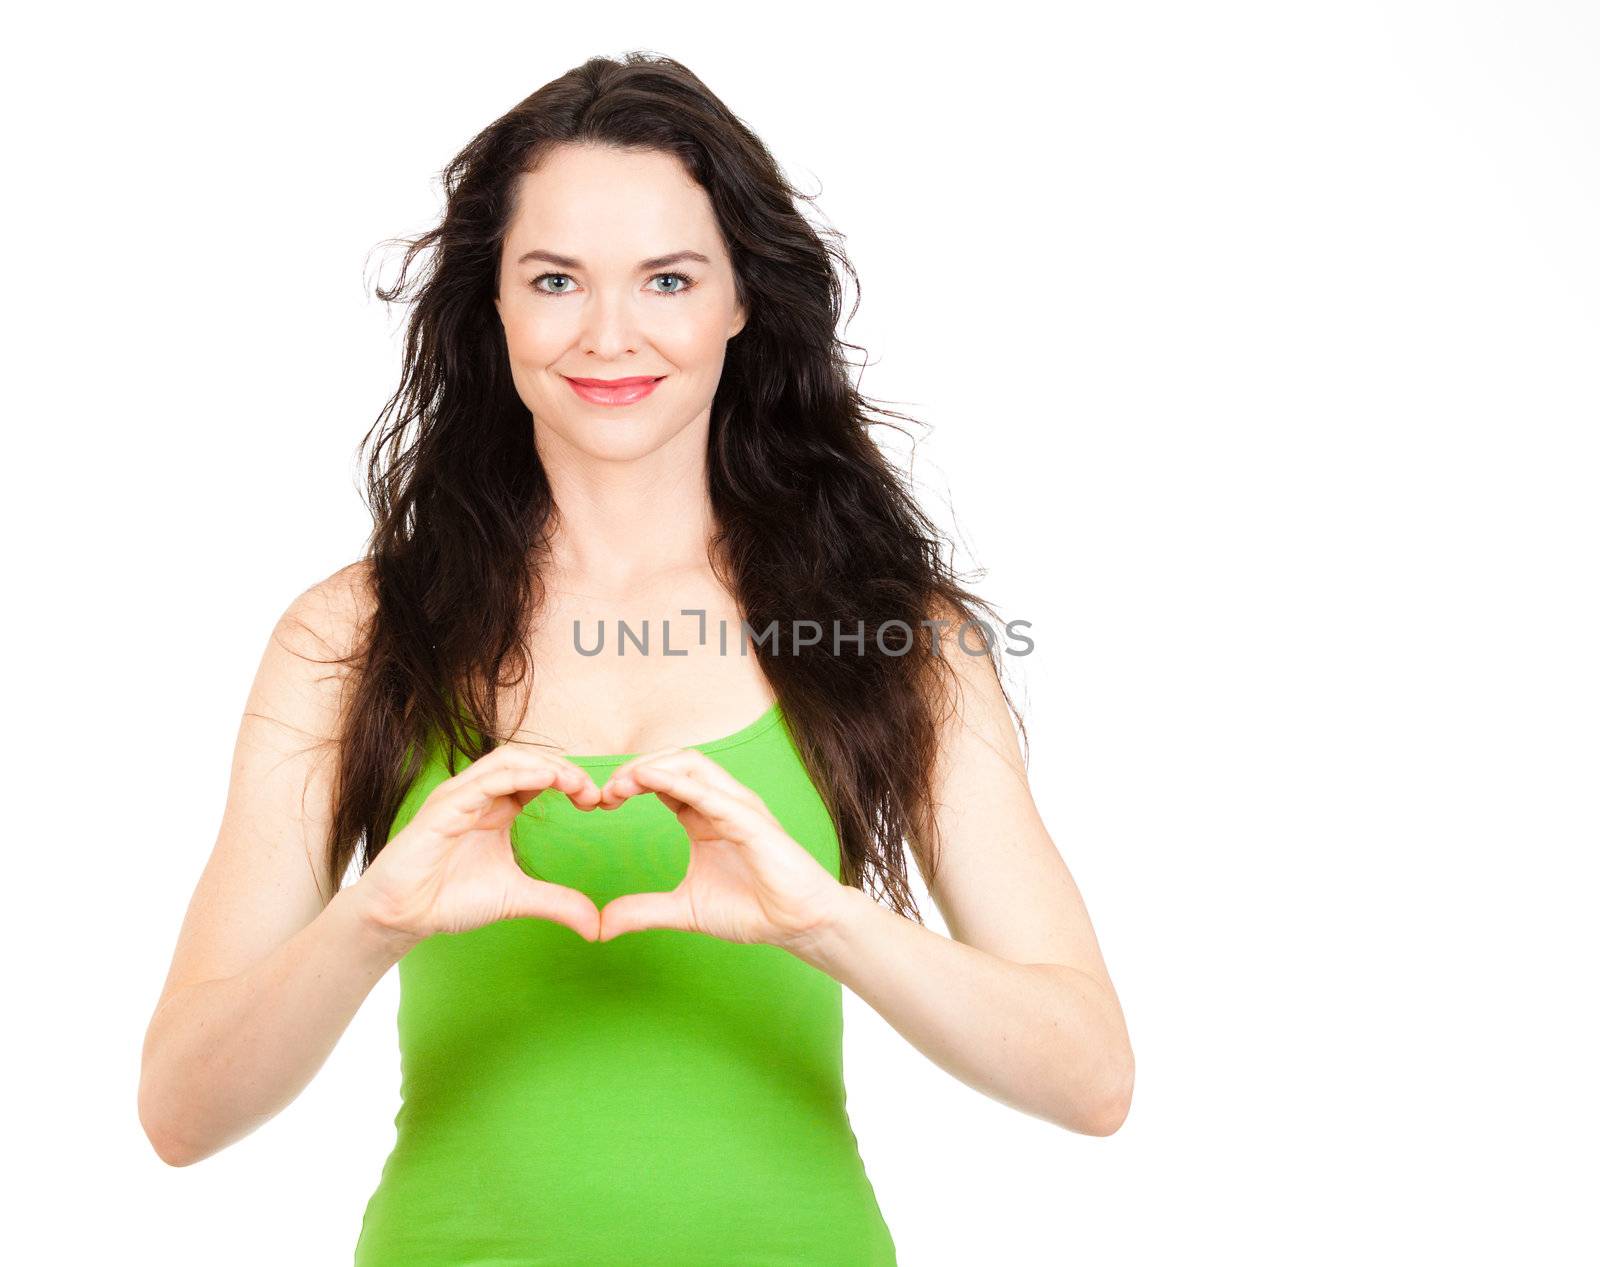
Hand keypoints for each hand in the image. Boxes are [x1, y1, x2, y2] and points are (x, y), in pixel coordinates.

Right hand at [353, 743, 604, 945]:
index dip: (569, 779)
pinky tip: (544, 781)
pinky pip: (482, 782)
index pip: (538, 774)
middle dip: (564, 769)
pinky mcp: (442, 810)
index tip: (597, 802)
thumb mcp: (517, 898)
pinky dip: (516, 775)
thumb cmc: (448, 899)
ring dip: (545, 766)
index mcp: (497, 807)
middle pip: (527, 759)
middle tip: (592, 792)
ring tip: (574, 783)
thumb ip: (557, 904)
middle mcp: (478, 795)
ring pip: (507, 761)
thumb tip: (596, 926)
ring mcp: (459, 798)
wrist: (402, 917)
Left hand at [594, 746, 847, 950]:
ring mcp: (738, 808)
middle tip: (606, 791)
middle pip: (675, 760)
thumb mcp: (684, 910)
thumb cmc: (753, 910)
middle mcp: (721, 803)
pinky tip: (650, 781)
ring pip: (693, 764)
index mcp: (704, 816)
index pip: (664, 780)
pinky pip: (711, 793)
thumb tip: (601, 925)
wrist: (798, 926)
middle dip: (636, 767)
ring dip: (653, 767)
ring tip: (622, 784)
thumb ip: (644, 911)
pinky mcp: (752, 822)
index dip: (631, 782)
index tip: (602, 802)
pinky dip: (678, 782)